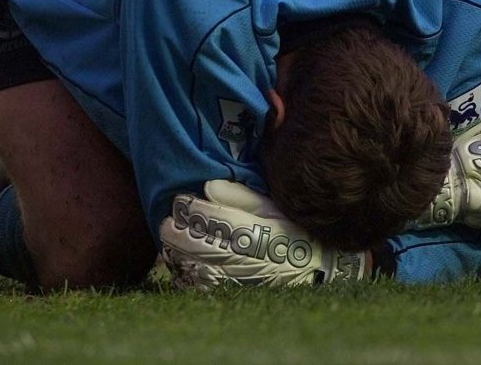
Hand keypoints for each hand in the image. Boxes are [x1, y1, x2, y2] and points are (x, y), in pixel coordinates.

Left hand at [160, 180, 370, 288]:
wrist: (314, 269)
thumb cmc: (291, 231)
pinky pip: (200, 288)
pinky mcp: (232, 295)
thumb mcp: (272, 207)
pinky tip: (181, 264)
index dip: (191, 208)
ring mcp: (235, 280)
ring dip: (176, 253)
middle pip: (196, 244)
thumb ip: (240, 196)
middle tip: (166, 222)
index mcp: (253, 232)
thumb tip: (207, 186)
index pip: (211, 218)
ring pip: (194, 267)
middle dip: (176, 231)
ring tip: (169, 241)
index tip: (180, 200)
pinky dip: (186, 275)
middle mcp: (243, 257)